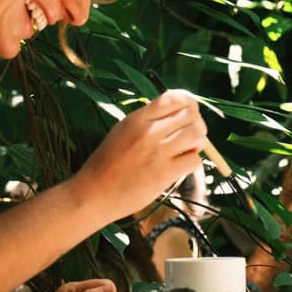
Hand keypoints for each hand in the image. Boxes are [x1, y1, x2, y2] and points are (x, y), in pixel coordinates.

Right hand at [74, 89, 207, 220]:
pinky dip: (192, 162)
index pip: (174, 98)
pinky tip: (181, 166)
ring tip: (188, 150)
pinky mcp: (164, 173)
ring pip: (196, 135)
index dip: (188, 104)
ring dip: (198, 143)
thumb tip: (178, 114)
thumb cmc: (107, 164)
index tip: (188, 114)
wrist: (93, 194)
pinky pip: (194, 160)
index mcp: (137, 119)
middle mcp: (148, 131)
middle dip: (197, 124)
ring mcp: (157, 152)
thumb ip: (147, 121)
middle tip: (191, 136)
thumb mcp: (122, 131)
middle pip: (190, 115)